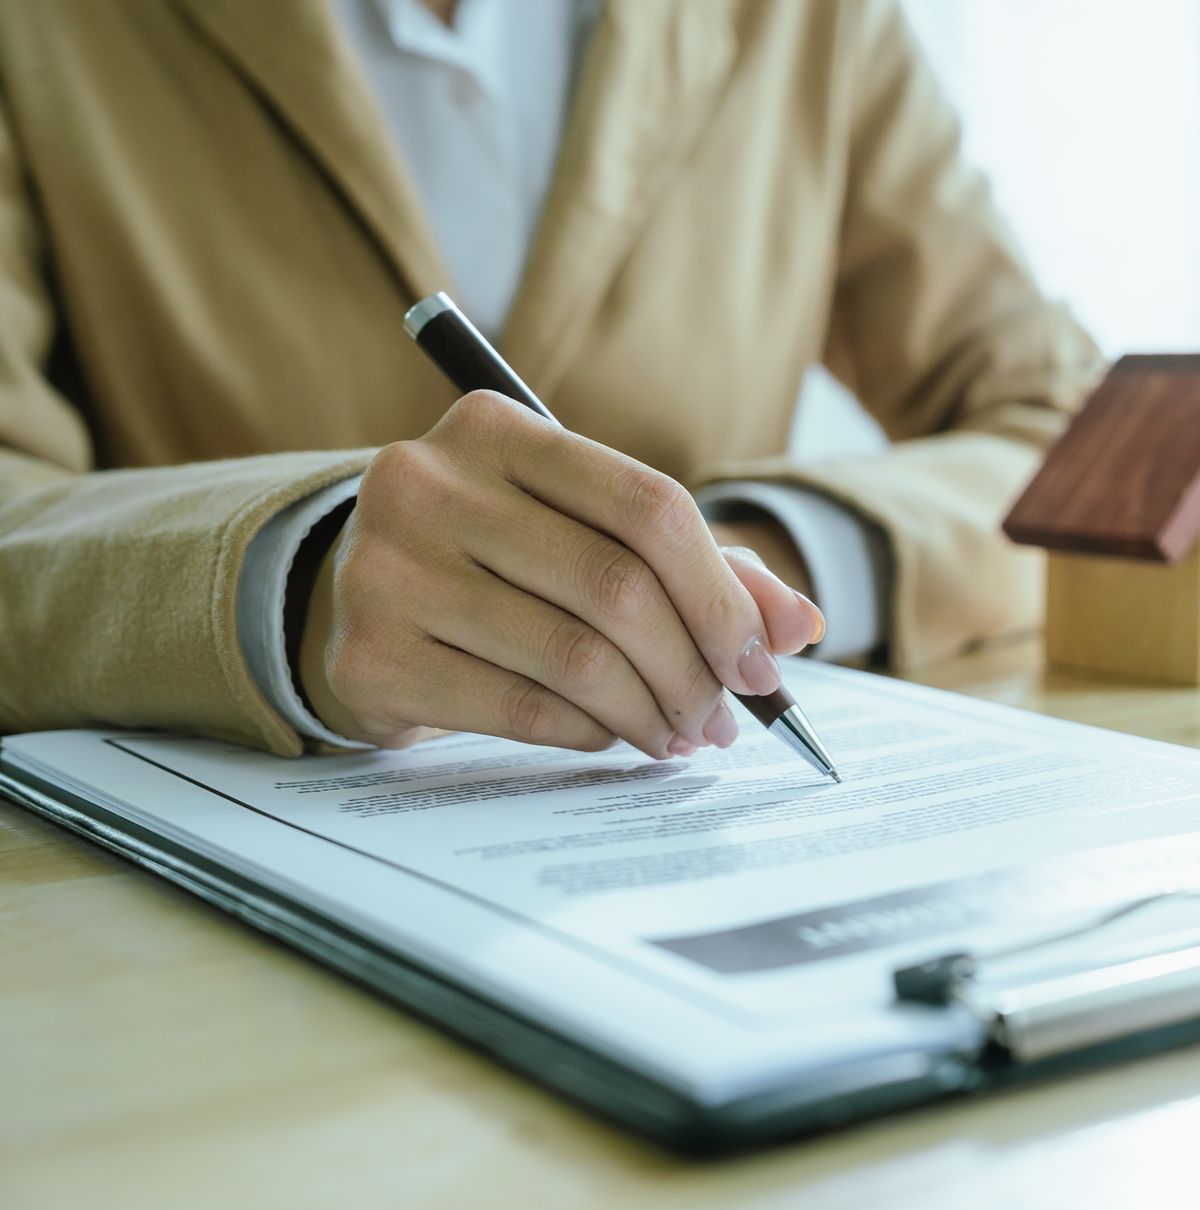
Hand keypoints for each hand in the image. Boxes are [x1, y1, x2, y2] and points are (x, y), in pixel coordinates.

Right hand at [298, 391, 824, 756]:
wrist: (346, 600)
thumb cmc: (498, 560)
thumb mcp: (591, 533)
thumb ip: (703, 567)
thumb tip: (799, 625)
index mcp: (495, 429)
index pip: (649, 505)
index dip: (723, 595)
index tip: (762, 664)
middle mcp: (428, 483)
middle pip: (617, 587)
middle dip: (694, 669)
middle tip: (724, 720)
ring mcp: (387, 569)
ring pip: (574, 657)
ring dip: (651, 713)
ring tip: (679, 736)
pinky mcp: (369, 656)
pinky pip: (521, 709)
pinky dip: (589, 732)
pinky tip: (610, 734)